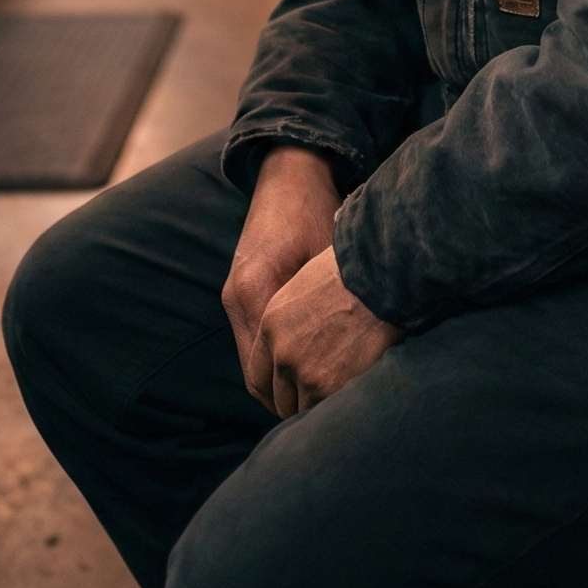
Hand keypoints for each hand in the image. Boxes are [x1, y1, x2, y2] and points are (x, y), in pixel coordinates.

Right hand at [222, 145, 340, 388]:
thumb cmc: (316, 212)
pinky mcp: (239, 290)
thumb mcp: (329, 261)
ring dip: (281, 382)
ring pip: (253, 363)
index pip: (267, 371)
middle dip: (289, 398)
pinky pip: (253, 342)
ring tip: (320, 396)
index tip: (331, 411)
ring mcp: (233, 295)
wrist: (290, 174)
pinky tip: (307, 363)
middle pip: (256, 375)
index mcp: (256, 292)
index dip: (300, 396)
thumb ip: (330, 309)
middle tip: (328, 413)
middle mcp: (237, 299)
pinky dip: (274, 360)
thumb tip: (354, 360)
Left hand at [249, 246, 401, 417]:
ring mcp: (306, 374)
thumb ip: (290, 324)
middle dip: (298, 402)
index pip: (258, 378)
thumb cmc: (352, 275)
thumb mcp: (304, 287)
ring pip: (303, 410)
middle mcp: (283, 354)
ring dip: (319, 407)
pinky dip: (337, 410)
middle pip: (280, 400)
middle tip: (320, 397)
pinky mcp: (332, 388)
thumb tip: (298, 347)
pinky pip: (326, 413)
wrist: (382, 279)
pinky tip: (352, 396)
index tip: (292, 392)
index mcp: (271, 326)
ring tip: (339, 395)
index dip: (276, 390)